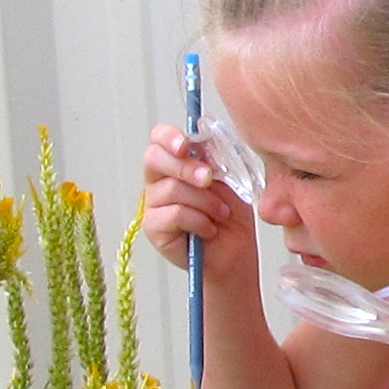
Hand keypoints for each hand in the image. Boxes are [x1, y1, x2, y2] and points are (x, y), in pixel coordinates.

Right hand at [140, 124, 250, 276]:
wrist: (235, 252)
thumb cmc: (230, 216)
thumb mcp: (229, 180)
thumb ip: (215, 159)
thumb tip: (205, 142)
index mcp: (175, 162)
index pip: (159, 138)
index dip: (168, 137)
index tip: (185, 146)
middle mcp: (158, 180)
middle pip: (155, 158)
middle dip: (186, 167)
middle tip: (208, 179)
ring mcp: (153, 204)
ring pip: (172, 188)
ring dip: (205, 201)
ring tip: (221, 214)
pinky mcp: (153, 227)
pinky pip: (174, 214)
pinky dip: (199, 221)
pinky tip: (209, 229)